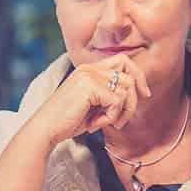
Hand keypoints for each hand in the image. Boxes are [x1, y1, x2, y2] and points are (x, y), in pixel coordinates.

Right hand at [26, 53, 153, 148]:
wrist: (46, 129)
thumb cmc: (67, 121)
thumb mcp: (92, 104)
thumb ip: (109, 95)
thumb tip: (135, 93)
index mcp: (88, 69)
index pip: (123, 61)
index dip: (138, 77)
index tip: (144, 95)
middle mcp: (89, 68)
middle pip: (130, 74)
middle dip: (133, 100)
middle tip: (122, 120)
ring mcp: (89, 76)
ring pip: (126, 90)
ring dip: (120, 113)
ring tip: (103, 123)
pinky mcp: (89, 87)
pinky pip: (116, 102)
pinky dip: (110, 117)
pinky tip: (94, 124)